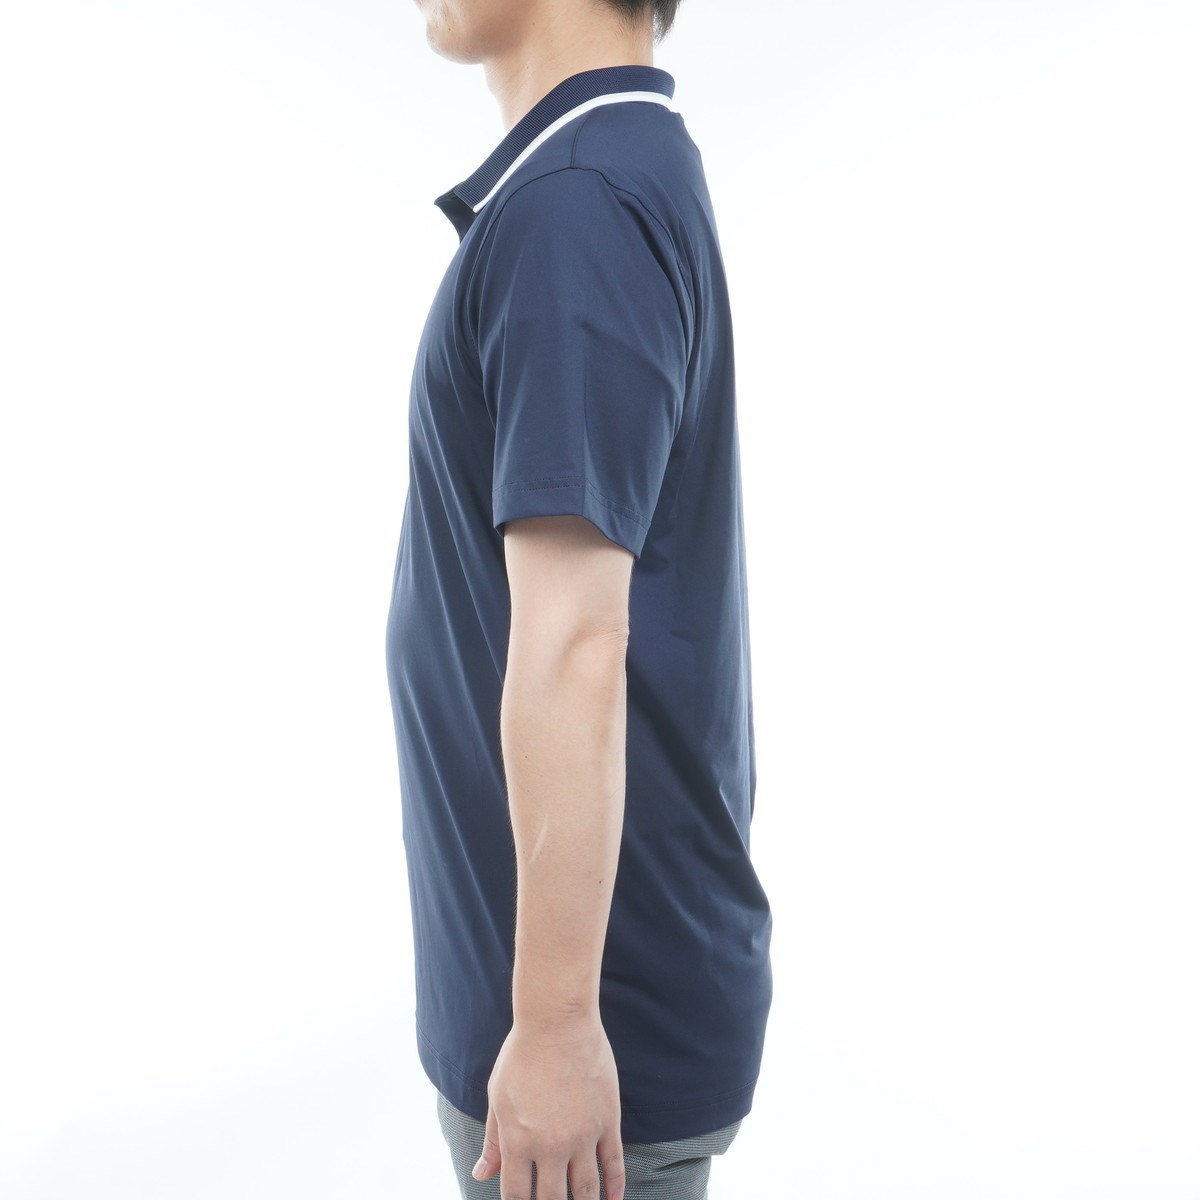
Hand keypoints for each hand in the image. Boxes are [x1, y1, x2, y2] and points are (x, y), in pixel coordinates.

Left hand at [472, 1012, 625, 1199]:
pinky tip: (613, 1199)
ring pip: (587, 1190)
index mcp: (518, 1141)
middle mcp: (551, 1145)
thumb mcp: (498, 1096)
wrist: (557, 1021)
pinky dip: (616, 1187)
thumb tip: (481, 1174)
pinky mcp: (608, 1120)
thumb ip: (493, 1140)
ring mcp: (583, 1135)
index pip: (517, 1196)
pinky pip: (615, 1163)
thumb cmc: (522, 1055)